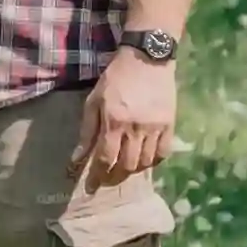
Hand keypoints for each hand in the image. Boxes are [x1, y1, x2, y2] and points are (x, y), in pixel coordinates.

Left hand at [79, 47, 177, 187]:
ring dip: (132, 170)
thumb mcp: (94, 100)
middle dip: (114, 177)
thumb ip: (87, 131)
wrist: (147, 59)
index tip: (90, 188)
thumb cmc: (116, 78)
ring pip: (145, 162)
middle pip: (126, 166)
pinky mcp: (170, 124)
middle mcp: (136, 128)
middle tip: (107, 178)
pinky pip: (163, 153)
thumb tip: (77, 159)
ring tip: (124, 168)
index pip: (105, 159)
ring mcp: (155, 127)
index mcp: (114, 121)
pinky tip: (144, 159)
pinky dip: (153, 161)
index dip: (97, 177)